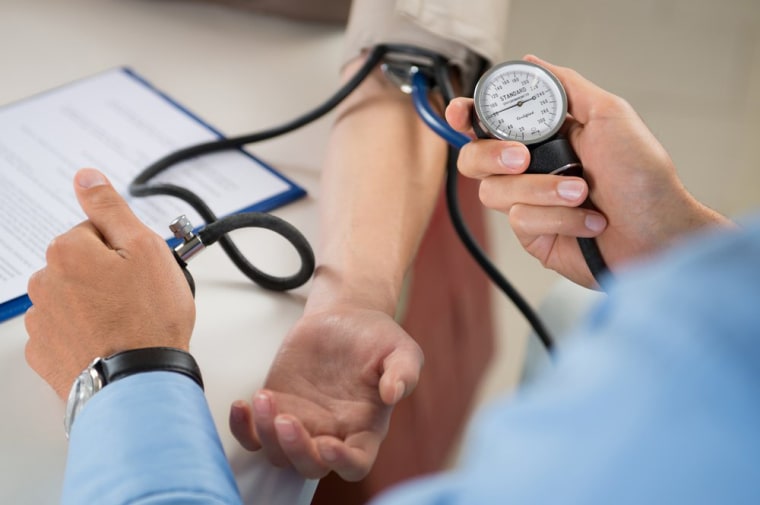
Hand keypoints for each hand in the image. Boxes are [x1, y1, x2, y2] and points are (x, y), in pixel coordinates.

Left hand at [25, 168, 194, 398]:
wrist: (139, 382)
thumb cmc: (149, 318)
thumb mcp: (144, 249)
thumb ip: (110, 208)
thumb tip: (85, 176)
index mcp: (67, 251)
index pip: (96, 233)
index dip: (125, 250)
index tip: (141, 271)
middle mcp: (44, 282)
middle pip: (82, 265)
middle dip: (107, 276)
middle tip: (139, 299)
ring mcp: (41, 320)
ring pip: (73, 298)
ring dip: (95, 305)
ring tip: (127, 325)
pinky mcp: (44, 353)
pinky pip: (66, 330)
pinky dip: (85, 333)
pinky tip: (110, 342)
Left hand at [228, 304, 422, 480]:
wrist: (345, 318)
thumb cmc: (376, 338)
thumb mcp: (401, 349)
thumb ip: (404, 371)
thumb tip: (395, 392)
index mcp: (365, 428)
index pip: (356, 463)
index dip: (342, 462)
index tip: (330, 444)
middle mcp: (332, 434)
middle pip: (311, 465)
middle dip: (296, 449)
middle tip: (288, 419)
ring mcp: (302, 424)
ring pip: (278, 453)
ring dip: (267, 434)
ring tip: (265, 398)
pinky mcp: (277, 408)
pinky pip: (253, 435)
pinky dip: (242, 428)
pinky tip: (243, 405)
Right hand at [447, 55, 728, 286]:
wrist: (658, 233)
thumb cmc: (644, 178)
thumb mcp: (610, 115)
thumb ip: (567, 87)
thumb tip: (533, 62)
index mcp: (543, 137)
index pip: (488, 123)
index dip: (466, 117)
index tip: (462, 115)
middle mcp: (530, 168)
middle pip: (474, 158)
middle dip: (493, 156)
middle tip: (524, 159)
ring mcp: (528, 203)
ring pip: (494, 192)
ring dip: (543, 191)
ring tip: (582, 193)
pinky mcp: (532, 234)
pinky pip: (519, 221)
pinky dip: (559, 217)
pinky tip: (588, 220)